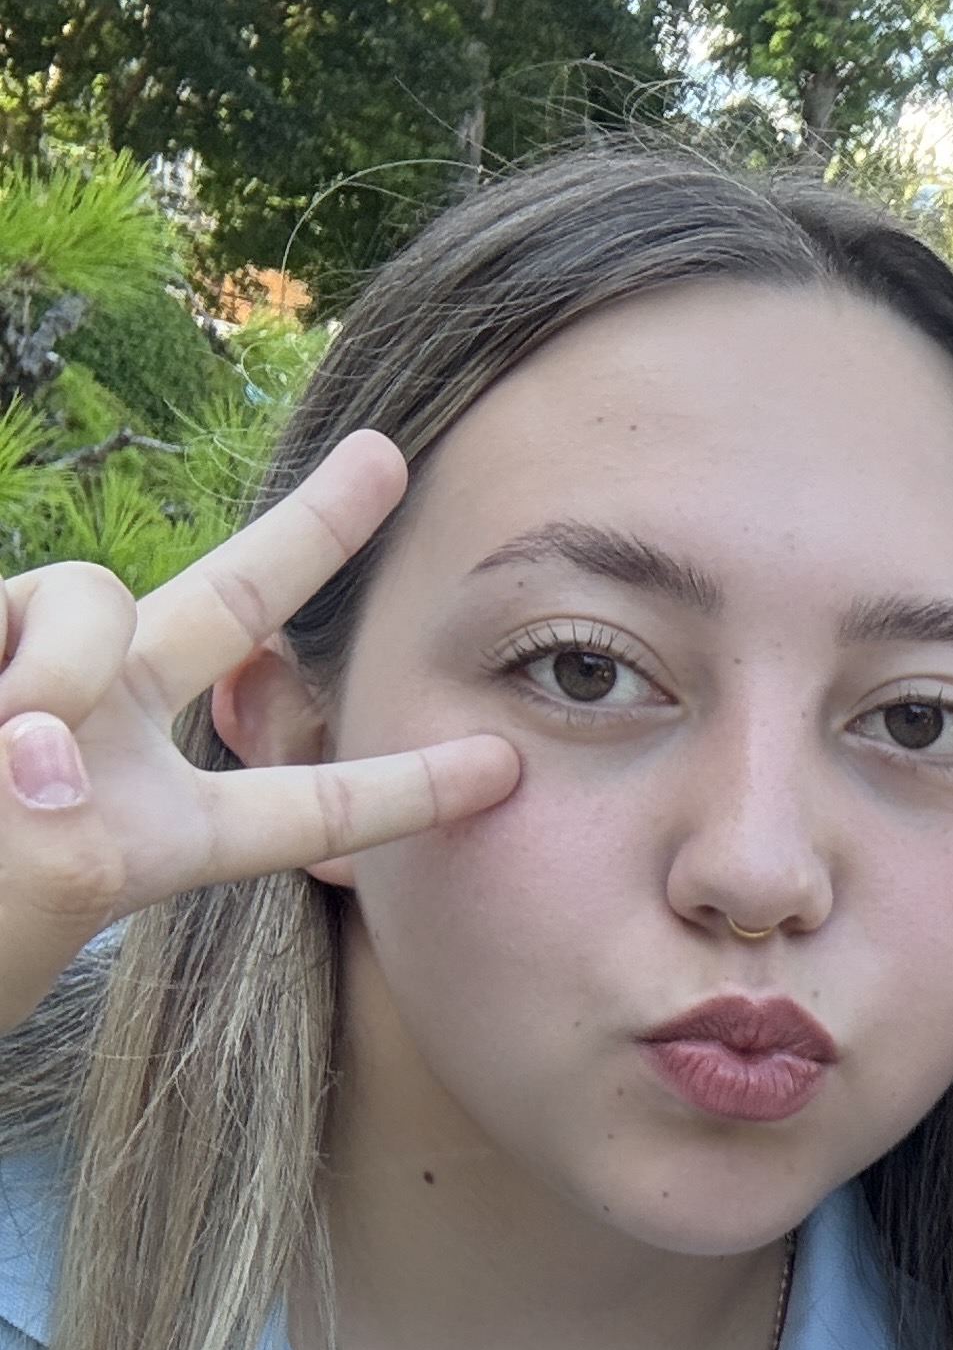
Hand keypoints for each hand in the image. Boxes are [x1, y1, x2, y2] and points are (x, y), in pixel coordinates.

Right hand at [0, 433, 519, 1029]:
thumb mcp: (38, 894)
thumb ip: (51, 814)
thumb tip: (38, 741)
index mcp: (153, 834)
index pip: (302, 806)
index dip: (402, 789)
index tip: (505, 769)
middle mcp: (103, 736)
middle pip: (228, 606)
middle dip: (313, 529)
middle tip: (389, 456)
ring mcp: (28, 685)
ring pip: (89, 594)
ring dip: (59, 662)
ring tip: (11, 754)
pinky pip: (11, 607)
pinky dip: (7, 656)